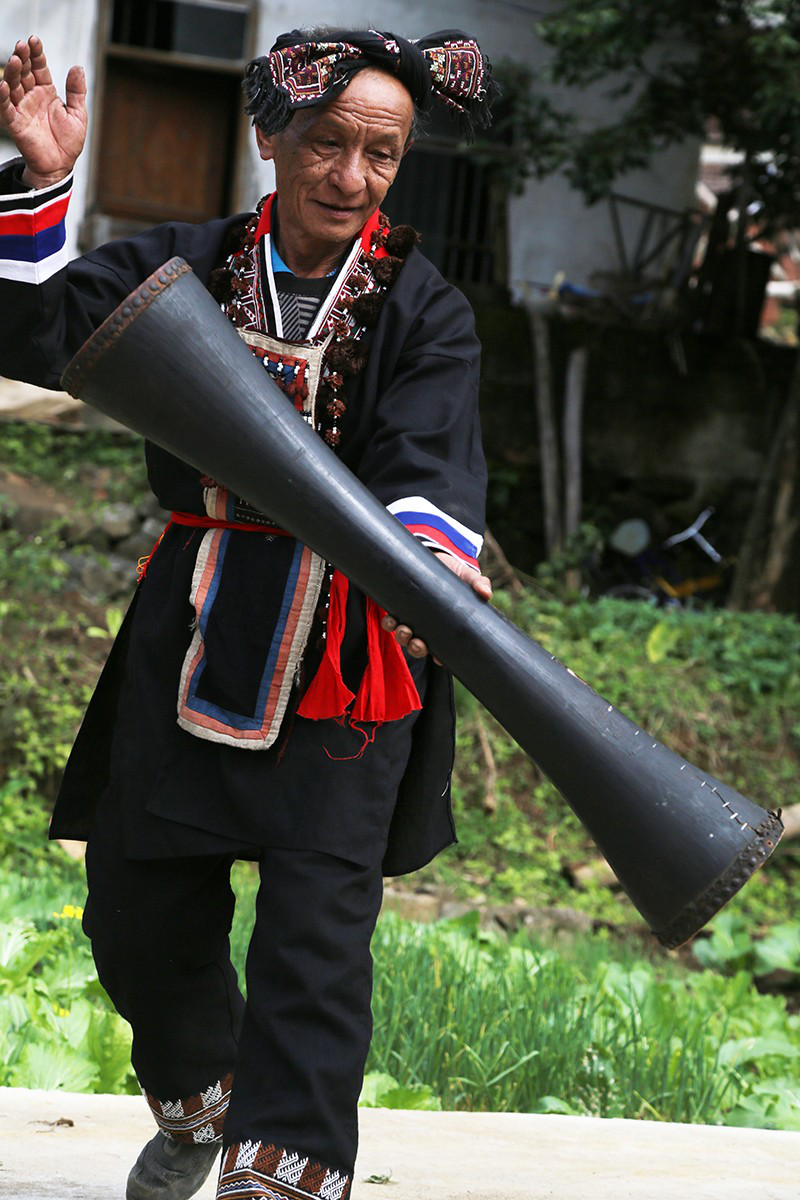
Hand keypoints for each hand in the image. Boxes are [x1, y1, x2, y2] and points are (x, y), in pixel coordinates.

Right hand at [0, 36, 86, 188]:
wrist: (61, 166)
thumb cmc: (69, 142)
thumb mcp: (78, 114)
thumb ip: (77, 91)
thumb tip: (78, 67)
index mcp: (46, 92)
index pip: (39, 68)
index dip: (36, 54)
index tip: (34, 40)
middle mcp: (32, 97)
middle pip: (23, 72)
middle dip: (22, 58)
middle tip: (22, 45)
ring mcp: (22, 108)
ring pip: (13, 85)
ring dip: (12, 72)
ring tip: (14, 59)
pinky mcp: (16, 123)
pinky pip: (6, 108)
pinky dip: (3, 97)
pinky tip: (3, 85)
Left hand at [381, 552, 492, 661]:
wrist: (436, 556)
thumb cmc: (454, 572)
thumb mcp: (468, 577)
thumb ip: (479, 583)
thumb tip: (486, 593)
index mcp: (444, 627)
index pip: (442, 650)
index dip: (440, 659)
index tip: (439, 660)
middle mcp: (426, 626)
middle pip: (419, 647)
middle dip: (416, 649)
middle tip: (418, 643)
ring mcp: (412, 618)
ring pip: (404, 637)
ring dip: (402, 637)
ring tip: (405, 629)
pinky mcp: (399, 606)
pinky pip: (390, 621)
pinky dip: (389, 623)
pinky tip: (391, 619)